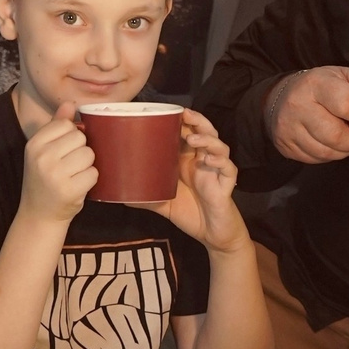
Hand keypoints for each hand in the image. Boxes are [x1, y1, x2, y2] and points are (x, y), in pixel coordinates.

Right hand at [18, 103, 96, 224]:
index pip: (66, 124)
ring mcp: (55, 175)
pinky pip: (94, 173)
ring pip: (89, 154)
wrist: (38, 214)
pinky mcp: (69, 191)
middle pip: (80, 138)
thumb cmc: (44, 179)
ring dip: (87, 165)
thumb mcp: (43, 150)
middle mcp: (42, 157)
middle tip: (69, 166)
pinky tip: (78, 186)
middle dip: (81, 150)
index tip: (63, 150)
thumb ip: (56, 125)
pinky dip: (90, 180)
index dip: (71, 136)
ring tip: (74, 175)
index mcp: (34, 143)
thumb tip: (70, 103)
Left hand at [131, 109, 248, 251]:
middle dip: (196, 120)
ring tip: (192, 138)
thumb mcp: (162, 204)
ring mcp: (215, 171)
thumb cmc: (189, 214)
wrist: (211, 235)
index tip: (166, 113)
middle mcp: (202, 161)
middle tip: (184, 113)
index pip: (186, 134)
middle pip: (204, 133)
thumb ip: (146, 198)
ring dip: (207, 138)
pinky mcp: (226, 184)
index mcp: (187, 161)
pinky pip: (228, 168)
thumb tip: (120, 197)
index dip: (180, 122)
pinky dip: (220, 161)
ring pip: (218, 145)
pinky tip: (209, 159)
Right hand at [265, 65, 348, 163]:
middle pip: (337, 136)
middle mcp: (297, 105)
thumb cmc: (318, 86)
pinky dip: (329, 155)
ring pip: (327, 152)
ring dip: (343, 150)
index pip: (347, 106)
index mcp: (316, 83)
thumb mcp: (342, 74)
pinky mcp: (285, 145)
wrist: (280, 96)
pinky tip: (329, 143)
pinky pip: (316, 159)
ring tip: (346, 138)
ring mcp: (288, 127)